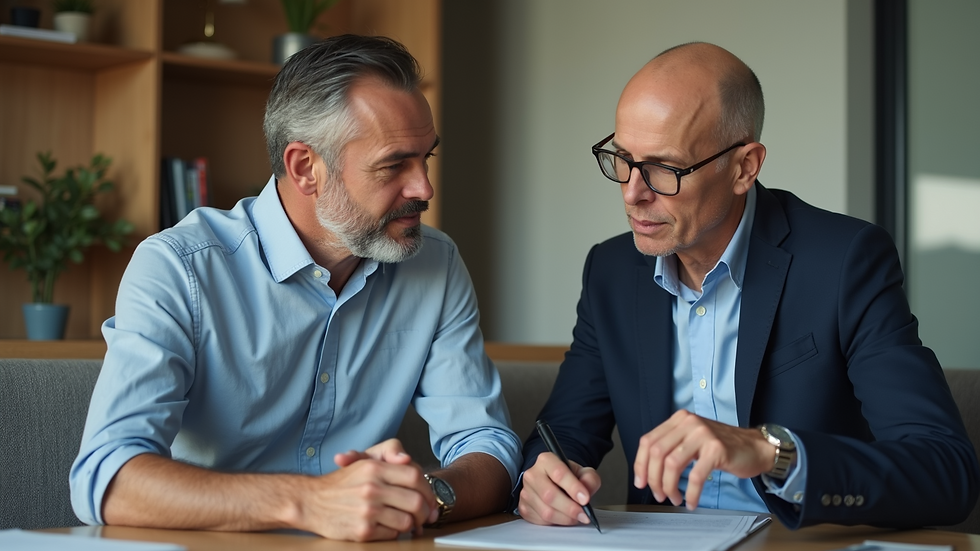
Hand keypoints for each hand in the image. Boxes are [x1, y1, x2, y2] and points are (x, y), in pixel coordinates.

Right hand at [291, 440, 436, 540]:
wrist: (310, 501)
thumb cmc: (341, 483)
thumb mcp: (364, 461)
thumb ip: (389, 456)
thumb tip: (408, 460)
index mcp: (374, 468)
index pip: (415, 476)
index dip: (427, 489)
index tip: (428, 497)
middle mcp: (372, 488)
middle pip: (416, 502)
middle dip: (424, 512)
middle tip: (424, 516)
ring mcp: (368, 511)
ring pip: (407, 522)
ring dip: (410, 524)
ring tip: (406, 522)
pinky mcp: (363, 531)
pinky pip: (392, 535)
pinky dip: (394, 533)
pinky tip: (387, 527)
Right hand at [518, 452, 600, 525]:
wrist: (556, 483)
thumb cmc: (569, 477)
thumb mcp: (584, 473)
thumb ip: (590, 480)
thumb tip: (585, 494)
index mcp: (546, 460)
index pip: (559, 473)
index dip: (573, 488)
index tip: (585, 499)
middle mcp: (532, 474)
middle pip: (549, 495)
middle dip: (570, 508)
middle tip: (584, 514)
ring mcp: (526, 492)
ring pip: (546, 511)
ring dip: (565, 518)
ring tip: (576, 517)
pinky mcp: (524, 507)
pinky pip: (541, 521)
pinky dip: (556, 523)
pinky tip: (563, 517)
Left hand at [633, 410, 773, 509]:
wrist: (755, 447)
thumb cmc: (721, 447)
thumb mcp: (691, 440)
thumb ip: (670, 448)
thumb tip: (646, 472)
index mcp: (679, 419)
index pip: (648, 441)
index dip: (640, 464)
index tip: (640, 482)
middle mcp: (689, 423)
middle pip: (657, 453)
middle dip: (654, 479)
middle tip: (659, 495)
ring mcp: (703, 434)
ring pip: (672, 464)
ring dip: (669, 487)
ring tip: (675, 498)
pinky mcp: (717, 449)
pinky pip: (695, 476)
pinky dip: (690, 493)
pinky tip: (691, 501)